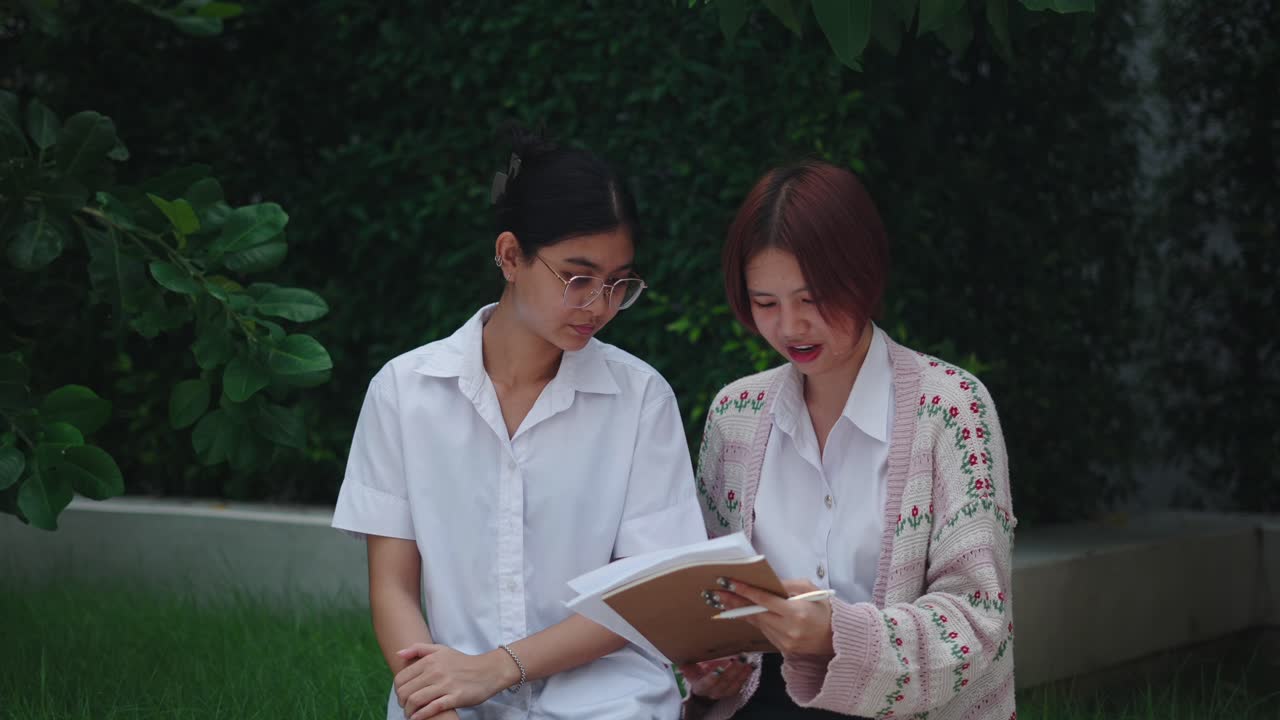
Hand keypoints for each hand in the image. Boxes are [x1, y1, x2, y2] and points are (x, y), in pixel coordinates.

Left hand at [393, 643, 516, 718]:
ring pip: (416, 700)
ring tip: (410, 714)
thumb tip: (398, 654)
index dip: (397, 690)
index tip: (402, 696)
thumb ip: (418, 649)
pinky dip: (421, 715)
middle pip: (406, 691)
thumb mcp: (441, 649)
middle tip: (405, 706)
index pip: (401, 678)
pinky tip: (417, 718)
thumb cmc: (462, 662)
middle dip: (401, 702)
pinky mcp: (455, 697)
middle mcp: (435, 672)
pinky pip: (433, 708)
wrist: (488, 670)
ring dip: (408, 711)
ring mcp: (445, 685)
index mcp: (430, 660)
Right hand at [678, 655, 755, 699]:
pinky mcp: (732, 690)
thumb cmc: (696, 671)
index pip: (705, 684)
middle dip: (732, 669)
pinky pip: (740, 684)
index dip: (711, 678)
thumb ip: (686, 665)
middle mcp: (712, 692)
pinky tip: (751, 665)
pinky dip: (746, 674)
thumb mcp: (689, 668)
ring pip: (733, 684)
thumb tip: (680, 663)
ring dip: (742, 672)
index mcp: (699, 686)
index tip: (717, 670)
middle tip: (739, 657)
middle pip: (723, 682)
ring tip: (747, 660)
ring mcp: (724, 692)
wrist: (704, 683)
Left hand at [714, 578, 834, 655]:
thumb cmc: (824, 610)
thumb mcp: (810, 590)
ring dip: (741, 611)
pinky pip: (764, 630)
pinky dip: (755, 620)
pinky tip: (744, 612)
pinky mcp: (782, 648)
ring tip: (725, 601)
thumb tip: (766, 581)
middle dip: (735, 602)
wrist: (836, 637)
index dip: (745, 591)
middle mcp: (788, 629)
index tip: (729, 583)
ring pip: (757, 623)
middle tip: (717, 593)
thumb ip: (787, 585)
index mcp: (796, 612)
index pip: (764, 600)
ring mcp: (784, 641)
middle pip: (756, 613)